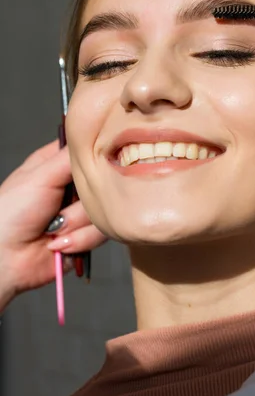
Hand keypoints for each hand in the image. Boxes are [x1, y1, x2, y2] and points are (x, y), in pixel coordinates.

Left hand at [0, 141, 105, 310]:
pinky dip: (79, 239)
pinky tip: (59, 243)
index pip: (88, 149)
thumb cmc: (10, 214)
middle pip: (102, 180)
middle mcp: (72, 186)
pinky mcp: (88, 234)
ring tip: (54, 228)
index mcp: (57, 164)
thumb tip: (95, 137)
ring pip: (104, 207)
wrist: (4, 259)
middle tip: (60, 204)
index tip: (98, 161)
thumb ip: (70, 156)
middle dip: (81, 198)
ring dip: (76, 223)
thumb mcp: (40, 176)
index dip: (96, 155)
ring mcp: (81, 210)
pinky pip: (102, 232)